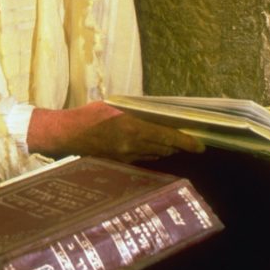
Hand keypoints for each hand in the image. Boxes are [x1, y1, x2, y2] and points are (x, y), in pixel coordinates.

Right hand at [28, 101, 203, 162]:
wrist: (69, 135)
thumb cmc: (91, 115)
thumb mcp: (115, 106)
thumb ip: (135, 111)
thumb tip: (155, 112)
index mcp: (134, 127)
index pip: (168, 137)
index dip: (187, 142)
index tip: (200, 145)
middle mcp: (134, 144)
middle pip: (166, 148)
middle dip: (180, 146)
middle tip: (192, 143)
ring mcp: (127, 156)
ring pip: (156, 154)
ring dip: (166, 149)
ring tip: (172, 143)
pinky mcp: (121, 163)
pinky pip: (143, 158)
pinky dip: (151, 152)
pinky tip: (152, 148)